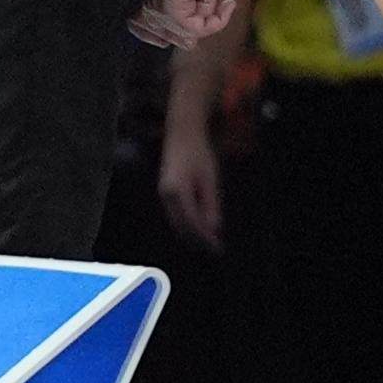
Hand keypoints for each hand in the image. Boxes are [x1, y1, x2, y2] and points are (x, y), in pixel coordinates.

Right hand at [157, 120, 223, 250]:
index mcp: (177, 193)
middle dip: (198, 240)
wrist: (182, 134)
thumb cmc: (199, 153)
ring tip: (210, 240)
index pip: (192, 224)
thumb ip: (210, 205)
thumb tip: (213, 229)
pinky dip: (188, 224)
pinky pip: (176, 215)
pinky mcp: (165, 193)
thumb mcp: (210, 179)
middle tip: (216, 248)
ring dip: (193, 233)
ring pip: (178, 223)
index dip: (205, 238)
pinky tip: (200, 226)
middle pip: (182, 227)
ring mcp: (163, 195)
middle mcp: (166, 197)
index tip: (218, 247)